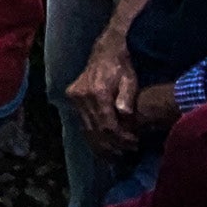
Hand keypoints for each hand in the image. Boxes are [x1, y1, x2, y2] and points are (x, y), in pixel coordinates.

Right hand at [72, 34, 144, 152]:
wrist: (105, 51)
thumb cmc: (121, 67)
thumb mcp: (130, 80)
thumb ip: (127, 97)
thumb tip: (124, 114)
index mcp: (97, 91)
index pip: (107, 123)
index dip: (120, 138)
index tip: (134, 144)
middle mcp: (81, 95)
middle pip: (96, 128)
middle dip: (112, 144)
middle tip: (127, 152)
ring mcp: (74, 97)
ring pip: (87, 127)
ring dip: (101, 143)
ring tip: (116, 154)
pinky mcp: (72, 97)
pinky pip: (82, 121)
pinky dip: (91, 135)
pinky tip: (101, 145)